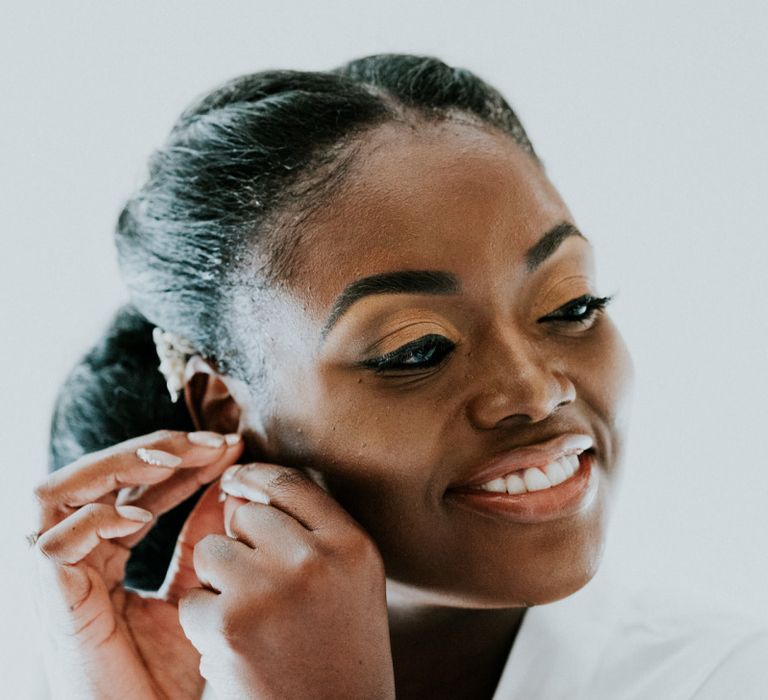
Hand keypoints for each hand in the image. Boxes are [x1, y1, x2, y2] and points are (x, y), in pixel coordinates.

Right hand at [31, 430, 243, 699]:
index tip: (230, 447)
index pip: (135, 486)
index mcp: (104, 551)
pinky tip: (139, 517)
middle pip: (91, 475)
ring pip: (55, 492)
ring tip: (174, 459)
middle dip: (152, 450)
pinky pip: (51, 546)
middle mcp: (73, 554)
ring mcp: (53, 577)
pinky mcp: (47, 603)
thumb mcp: (194, 591)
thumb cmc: (165, 672)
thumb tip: (231, 488)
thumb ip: (200, 541)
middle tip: (210, 442)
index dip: (180, 460)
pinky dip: (93, 522)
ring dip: (115, 467)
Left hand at [178, 463, 395, 699]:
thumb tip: (239, 487)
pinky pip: (191, 598)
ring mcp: (272, 590)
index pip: (290, 482)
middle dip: (240, 542)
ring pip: (212, 549)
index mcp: (352, 544)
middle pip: (247, 514)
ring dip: (218, 579)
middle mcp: (316, 560)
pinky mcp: (230, 626)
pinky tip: (236, 646)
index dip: (254, 477)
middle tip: (261, 587)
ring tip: (249, 615)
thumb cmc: (340, 647)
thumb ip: (308, 528)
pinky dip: (203, 623)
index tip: (235, 481)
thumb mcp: (348, 579)